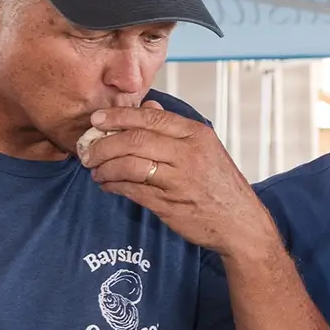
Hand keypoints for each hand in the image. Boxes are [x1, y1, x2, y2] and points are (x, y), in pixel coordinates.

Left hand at [79, 102, 279, 256]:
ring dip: (105, 166)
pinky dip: (113, 185)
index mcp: (196, 135)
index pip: (148, 117)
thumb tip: (147, 105)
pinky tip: (107, 184)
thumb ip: (174, 128)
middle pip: (134, 140)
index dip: (117, 117)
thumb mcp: (205, 148)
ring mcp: (179, 180)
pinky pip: (132, 190)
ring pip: (129, 164)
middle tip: (88, 149)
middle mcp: (188, 154)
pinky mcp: (169, 204)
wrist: (241, 224)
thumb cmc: (221, 186)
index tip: (97, 120)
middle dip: (103, 143)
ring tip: (95, 169)